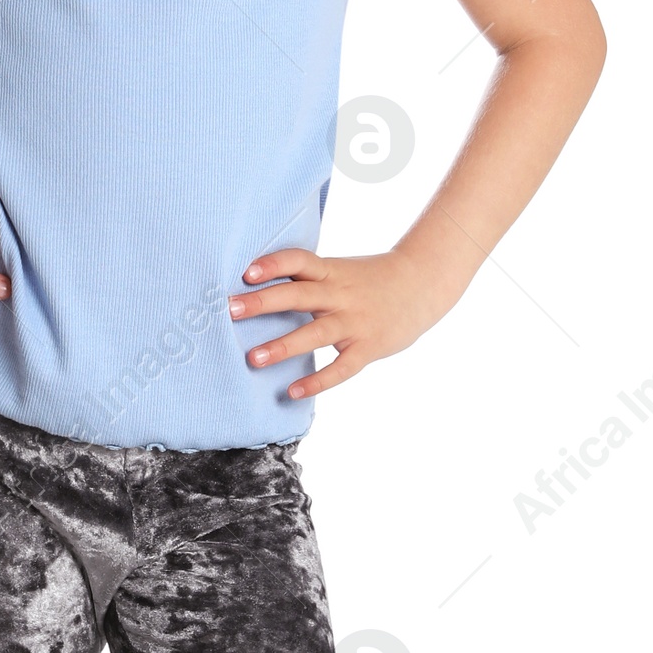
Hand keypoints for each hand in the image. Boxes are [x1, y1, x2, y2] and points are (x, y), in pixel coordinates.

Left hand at [228, 247, 439, 399]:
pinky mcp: (368, 347)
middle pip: (298, 296)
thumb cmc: (371, 280)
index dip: (274, 264)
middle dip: (262, 303)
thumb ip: (307, 279)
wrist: (423, 284)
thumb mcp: (340, 270)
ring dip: (282, 346)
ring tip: (252, 358)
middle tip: (229, 310)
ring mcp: (355, 322)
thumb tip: (259, 285)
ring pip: (315, 333)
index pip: (299, 261)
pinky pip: (341, 368)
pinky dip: (318, 381)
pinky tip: (292, 391)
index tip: (246, 271)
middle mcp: (340, 295)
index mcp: (331, 272)